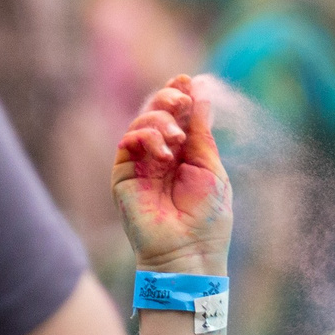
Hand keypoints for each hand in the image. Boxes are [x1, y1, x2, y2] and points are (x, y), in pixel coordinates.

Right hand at [112, 75, 232, 277]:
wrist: (188, 254)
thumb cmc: (206, 219)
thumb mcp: (211, 168)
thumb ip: (201, 132)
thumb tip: (200, 91)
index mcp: (184, 155)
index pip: (178, 116)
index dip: (181, 94)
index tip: (189, 80)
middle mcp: (160, 157)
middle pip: (157, 111)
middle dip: (169, 97)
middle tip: (182, 98)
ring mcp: (140, 166)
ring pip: (142, 121)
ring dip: (160, 118)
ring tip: (177, 139)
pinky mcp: (123, 176)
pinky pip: (129, 140)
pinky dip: (147, 136)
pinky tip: (165, 153)